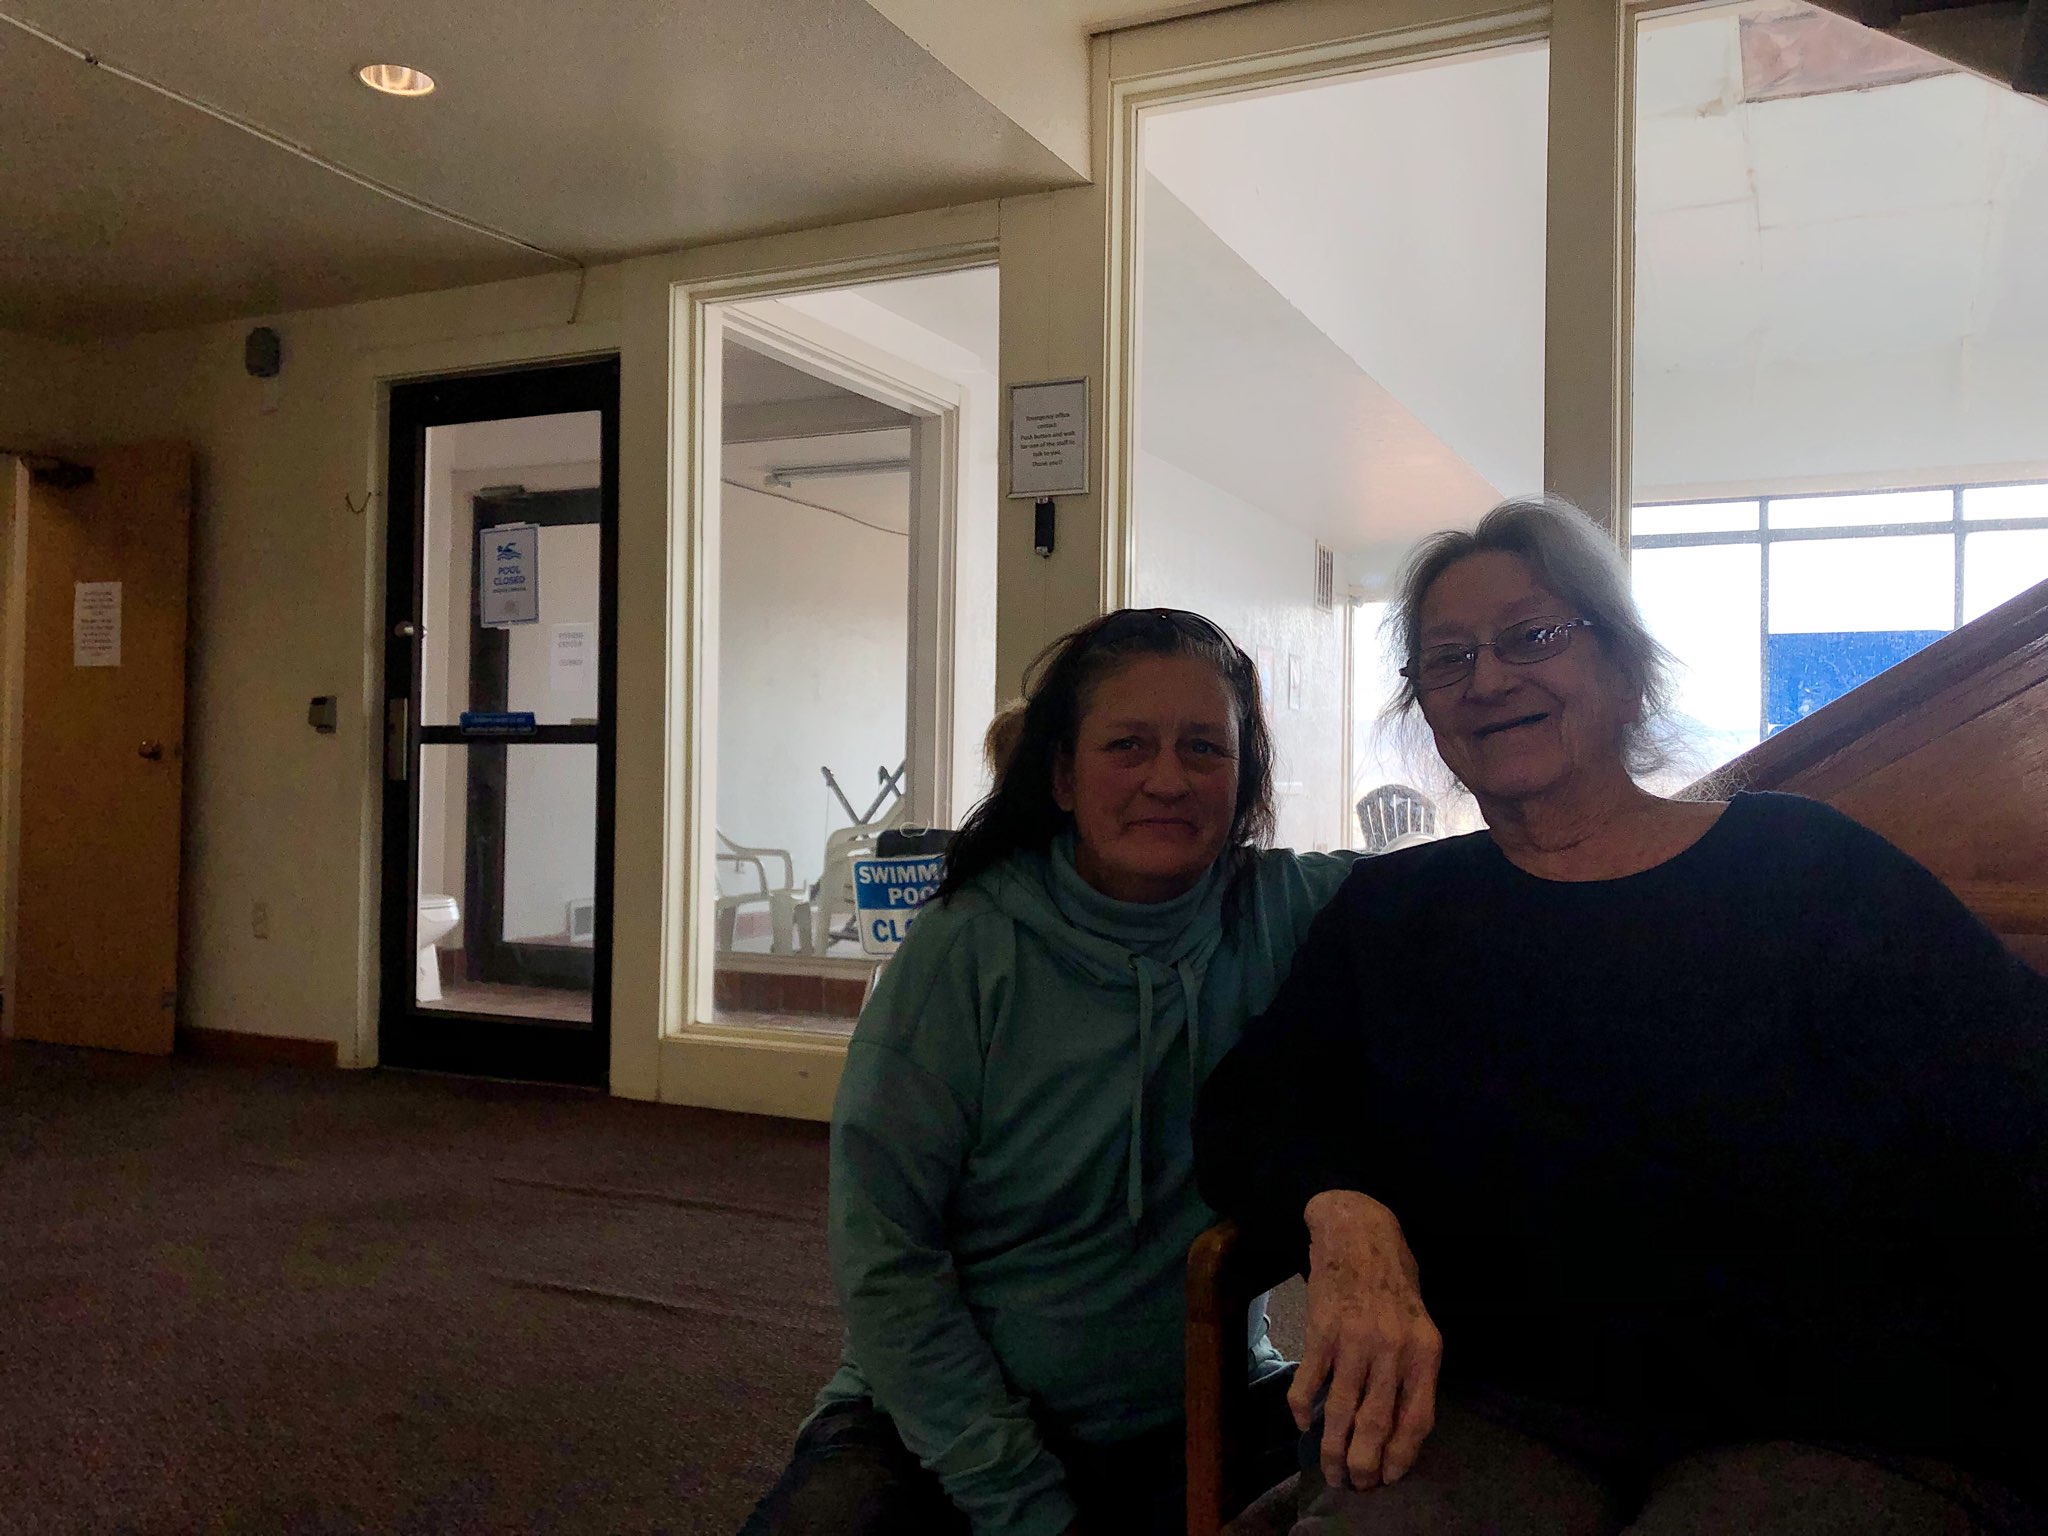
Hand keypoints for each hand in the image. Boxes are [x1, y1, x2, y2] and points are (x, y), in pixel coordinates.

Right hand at [1290, 1190, 1441, 1490]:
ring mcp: (1354, 1341)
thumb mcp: (1419, 1323)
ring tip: (1329, 1470)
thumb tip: (1399, 1426)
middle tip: (1356, 1485)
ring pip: (1340, 1411)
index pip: (1418, 1419)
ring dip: (1332, 1448)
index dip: (1402, 1456)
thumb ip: (1413, 1370)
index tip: (1389, 1476)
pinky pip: (1309, 1383)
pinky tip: (1302, 1423)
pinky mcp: (1320, 1332)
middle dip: (1365, 1464)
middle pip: (1377, 1424)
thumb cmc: (1393, 1279)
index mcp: (1425, 1350)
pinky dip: (1303, 1409)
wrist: (1358, 1232)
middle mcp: (1392, 1349)